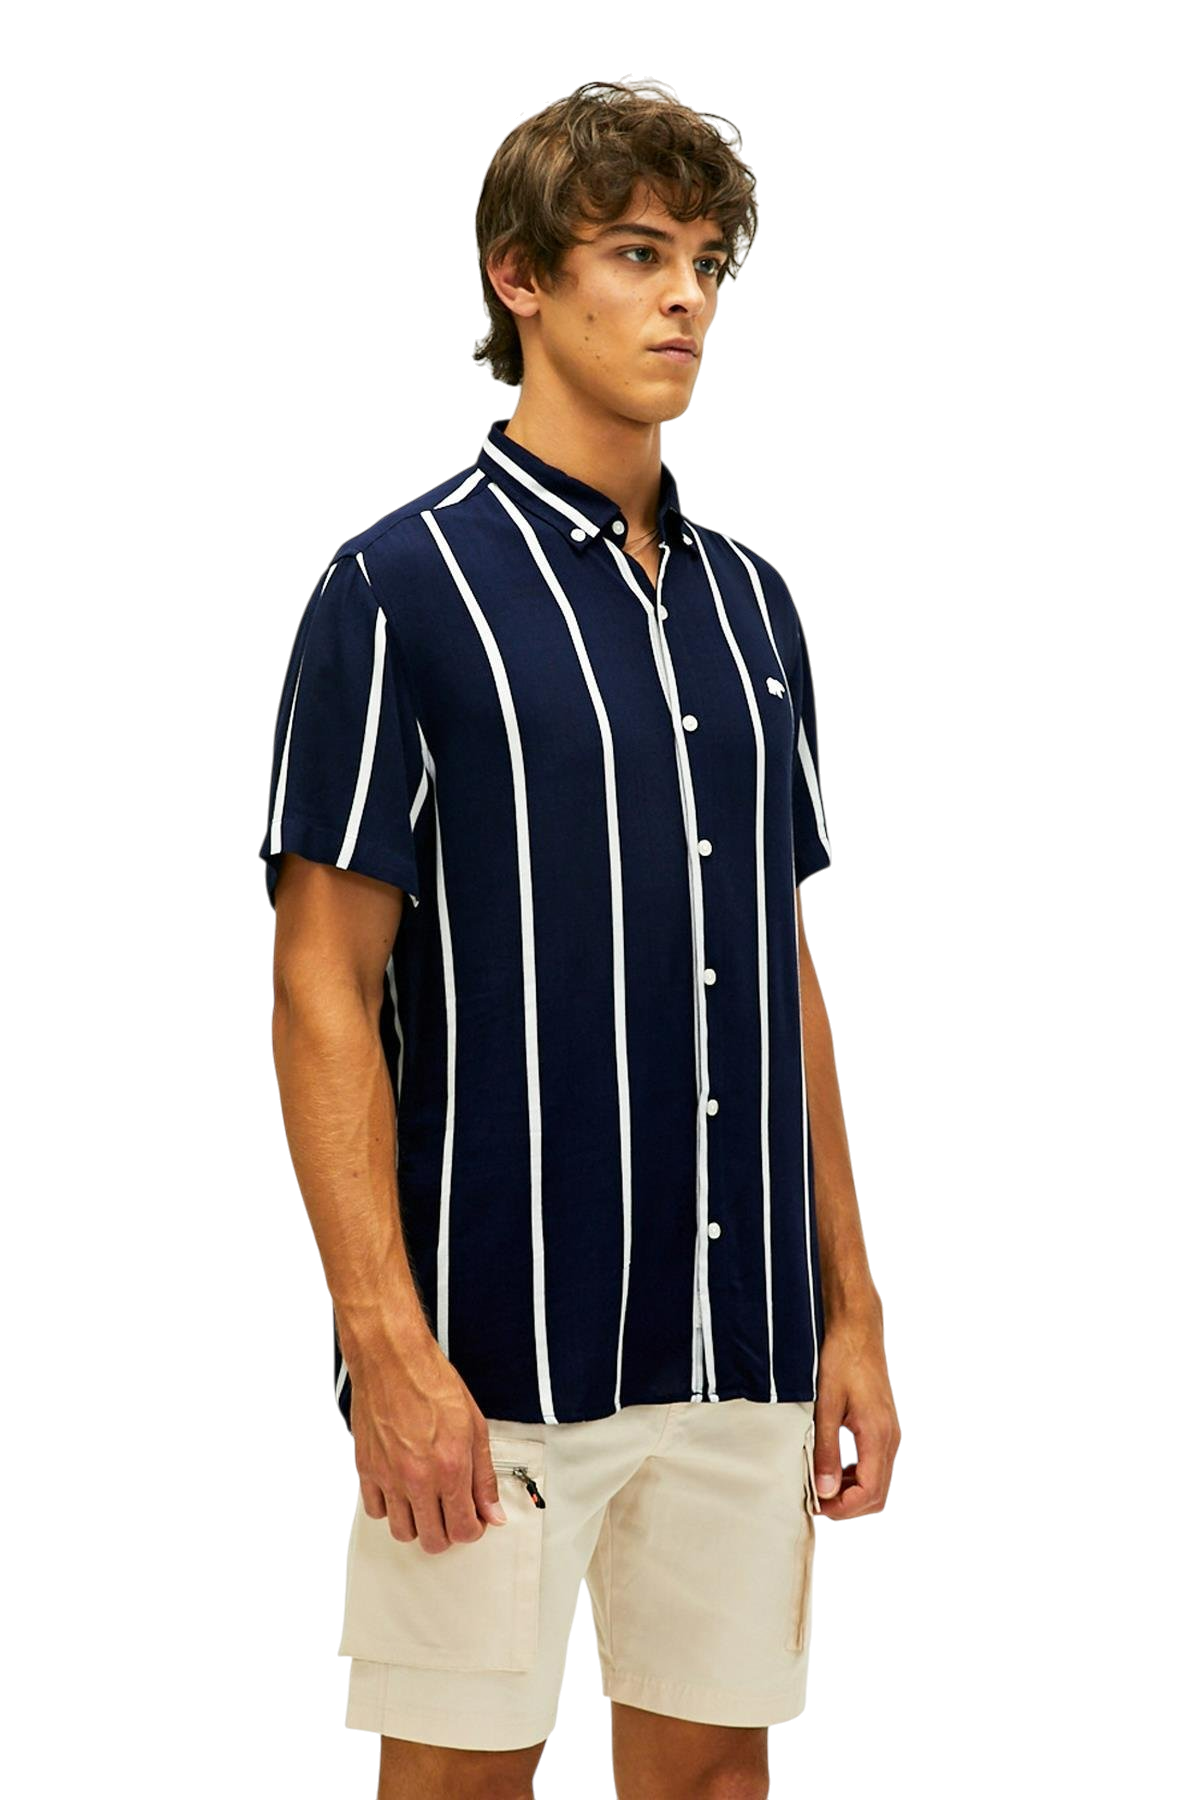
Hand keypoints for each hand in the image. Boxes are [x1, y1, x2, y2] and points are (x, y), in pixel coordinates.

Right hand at [347, 1333, 508, 1553]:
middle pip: (432, 1540)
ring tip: (427, 1505)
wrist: (392, 1361)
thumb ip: (484, 1476)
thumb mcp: (475, 1426)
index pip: (463, 1529)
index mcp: (451, 1468)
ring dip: (418, 1525)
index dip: (473, 1530)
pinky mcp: (367, 1470)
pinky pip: (375, 1511)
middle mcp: (418, 1478)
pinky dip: (389, 1508)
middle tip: (452, 1514)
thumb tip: (492, 1511)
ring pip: (402, 1532)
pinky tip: (401, 1491)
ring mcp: (389, 1477)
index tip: (474, 1520)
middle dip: (447, 1534)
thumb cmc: (432, 1383)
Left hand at [811, 1310, 899, 1520]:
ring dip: (850, 1491)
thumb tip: (823, 1489)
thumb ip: (826, 1450)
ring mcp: (888, 1432)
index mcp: (878, 1435)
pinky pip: (873, 1462)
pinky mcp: (882, 1426)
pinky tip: (830, 1465)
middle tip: (815, 1502)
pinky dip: (853, 1473)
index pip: (870, 1493)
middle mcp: (890, 1438)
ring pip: (876, 1481)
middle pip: (877, 1494)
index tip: (817, 1507)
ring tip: (818, 1484)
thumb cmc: (841, 1359)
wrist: (857, 1329)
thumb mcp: (826, 1406)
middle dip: (847, 1506)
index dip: (844, 1508)